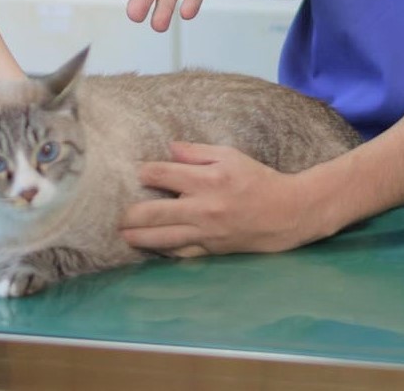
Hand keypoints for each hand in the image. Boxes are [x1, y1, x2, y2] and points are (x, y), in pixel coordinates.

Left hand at [119, 142, 341, 256]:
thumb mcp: (229, 155)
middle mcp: (203, 208)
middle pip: (158, 212)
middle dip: (133, 214)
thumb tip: (170, 149)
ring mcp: (207, 232)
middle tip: (116, 215)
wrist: (287, 212)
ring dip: (141, 237)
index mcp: (207, 180)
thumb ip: (197, 152)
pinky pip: (184, 253)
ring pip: (166, 238)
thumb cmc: (257, 178)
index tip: (137, 172)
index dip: (146, 173)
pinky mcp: (213, 249)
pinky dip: (166, 252)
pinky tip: (152, 250)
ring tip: (123, 236)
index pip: (165, 175)